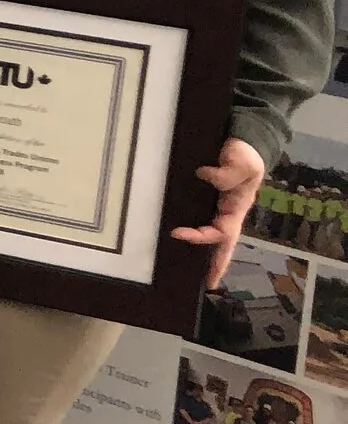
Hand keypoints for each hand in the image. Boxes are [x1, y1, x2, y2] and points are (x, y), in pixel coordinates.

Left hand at [172, 137, 266, 289]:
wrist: (241, 140)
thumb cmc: (245, 154)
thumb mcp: (243, 161)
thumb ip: (228, 172)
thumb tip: (206, 176)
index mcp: (237, 207)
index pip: (222, 231)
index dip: (202, 236)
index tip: (178, 233)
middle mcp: (228, 211)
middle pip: (222, 243)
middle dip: (216, 263)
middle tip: (208, 284)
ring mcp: (219, 207)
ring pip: (212, 234)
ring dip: (204, 252)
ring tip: (192, 271)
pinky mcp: (208, 198)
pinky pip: (201, 219)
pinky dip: (196, 233)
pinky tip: (181, 240)